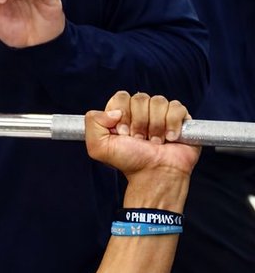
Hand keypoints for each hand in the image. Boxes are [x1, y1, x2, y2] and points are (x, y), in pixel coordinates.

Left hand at [84, 91, 199, 179]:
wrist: (155, 175)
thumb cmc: (130, 162)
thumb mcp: (98, 147)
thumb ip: (93, 123)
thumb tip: (114, 111)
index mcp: (122, 114)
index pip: (121, 97)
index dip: (123, 114)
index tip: (123, 134)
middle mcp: (141, 111)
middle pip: (140, 98)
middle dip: (139, 123)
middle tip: (140, 140)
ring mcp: (161, 113)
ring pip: (158, 101)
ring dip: (155, 127)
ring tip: (154, 142)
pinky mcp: (180, 117)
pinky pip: (176, 108)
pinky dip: (172, 125)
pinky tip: (169, 139)